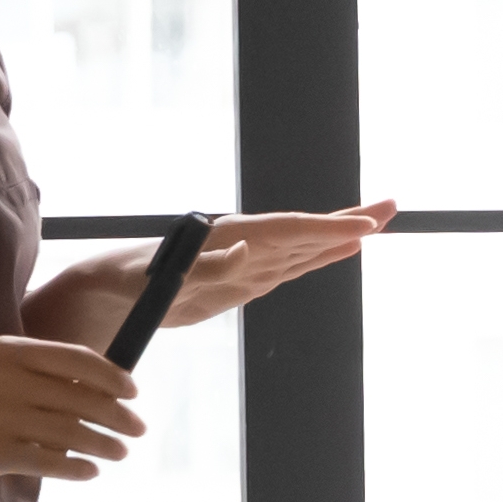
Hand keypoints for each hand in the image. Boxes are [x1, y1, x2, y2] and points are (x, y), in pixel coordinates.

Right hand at [0, 335, 150, 490]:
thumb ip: (32, 374)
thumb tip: (89, 390)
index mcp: (10, 352)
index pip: (77, 360)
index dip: (112, 377)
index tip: (133, 391)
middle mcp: (9, 380)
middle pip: (82, 397)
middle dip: (118, 415)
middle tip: (138, 428)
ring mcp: (2, 417)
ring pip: (72, 432)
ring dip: (104, 444)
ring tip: (120, 452)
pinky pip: (49, 462)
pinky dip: (76, 468)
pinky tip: (90, 471)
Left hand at [46, 200, 397, 346]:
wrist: (110, 294)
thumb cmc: (126, 282)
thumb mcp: (158, 280)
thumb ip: (203, 268)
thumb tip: (247, 249)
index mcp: (227, 238)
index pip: (286, 231)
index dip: (327, 230)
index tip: (364, 228)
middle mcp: (244, 244)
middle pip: (305, 231)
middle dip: (348, 221)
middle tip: (392, 207)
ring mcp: (248, 262)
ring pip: (305, 247)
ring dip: (341, 237)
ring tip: (380, 223)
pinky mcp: (245, 280)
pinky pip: (293, 266)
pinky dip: (321, 257)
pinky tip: (344, 251)